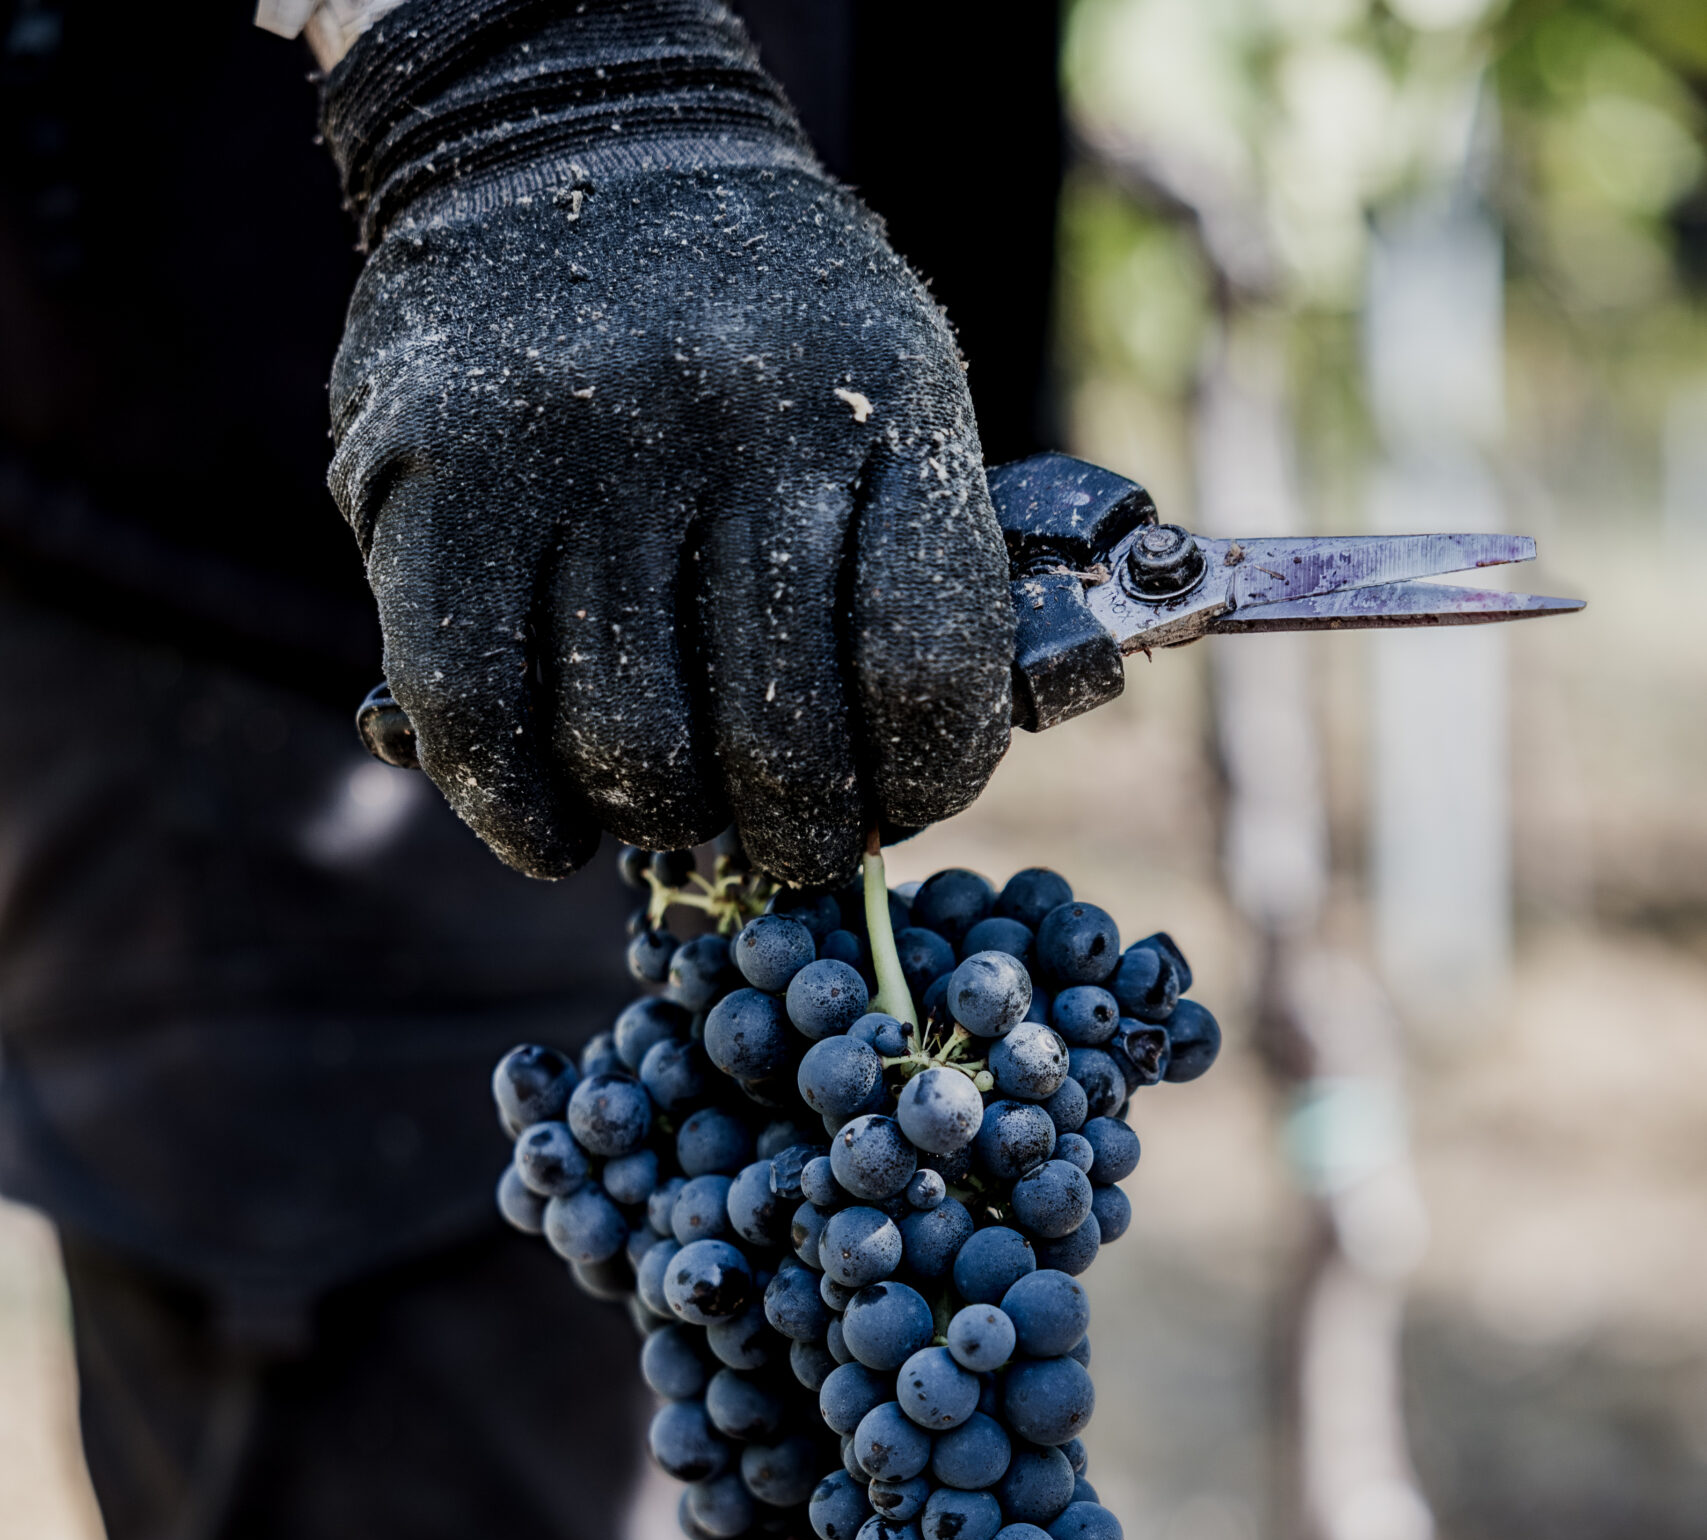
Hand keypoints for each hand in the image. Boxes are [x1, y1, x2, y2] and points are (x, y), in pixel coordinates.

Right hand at [323, 7, 1013, 887]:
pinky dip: (522, 814)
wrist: (569, 126)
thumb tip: (900, 777)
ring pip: (632, 747)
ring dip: (660, 820)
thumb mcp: (882, 382)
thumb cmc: (751, 312)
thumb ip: (902, 555)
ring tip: (672, 804)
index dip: (922, 779)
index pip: (925, 665)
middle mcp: (737, 420)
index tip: (897, 799)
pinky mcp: (439, 482)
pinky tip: (554, 828)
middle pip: (779, 738)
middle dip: (792, 833)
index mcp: (879, 400)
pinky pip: (478, 715)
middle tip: (784, 834)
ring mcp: (582, 450)